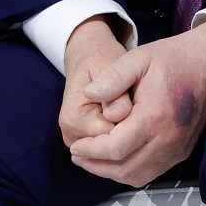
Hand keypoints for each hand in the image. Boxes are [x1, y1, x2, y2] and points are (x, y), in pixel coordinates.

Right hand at [60, 16, 130, 147]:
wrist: (88, 57)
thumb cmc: (100, 60)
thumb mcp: (109, 67)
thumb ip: (116, 92)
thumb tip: (120, 115)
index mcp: (73, 120)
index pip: (111, 137)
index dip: (129, 121)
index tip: (133, 99)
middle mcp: (71, 135)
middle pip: (112, 146)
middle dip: (128, 128)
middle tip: (131, 101)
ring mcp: (78, 141)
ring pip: (114, 149)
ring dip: (126, 131)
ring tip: (125, 105)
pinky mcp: (87, 145)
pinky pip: (112, 147)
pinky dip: (122, 134)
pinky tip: (124, 115)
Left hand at [68, 20, 205, 186]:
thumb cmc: (176, 59)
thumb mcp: (138, 58)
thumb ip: (112, 78)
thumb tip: (89, 94)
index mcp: (155, 116)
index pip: (115, 148)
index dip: (91, 151)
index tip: (77, 146)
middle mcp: (169, 138)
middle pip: (124, 168)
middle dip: (96, 166)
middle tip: (78, 156)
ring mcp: (177, 148)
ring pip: (137, 175)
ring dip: (111, 173)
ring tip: (92, 160)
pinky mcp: (181, 151)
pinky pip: (151, 172)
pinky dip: (130, 171)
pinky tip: (116, 160)